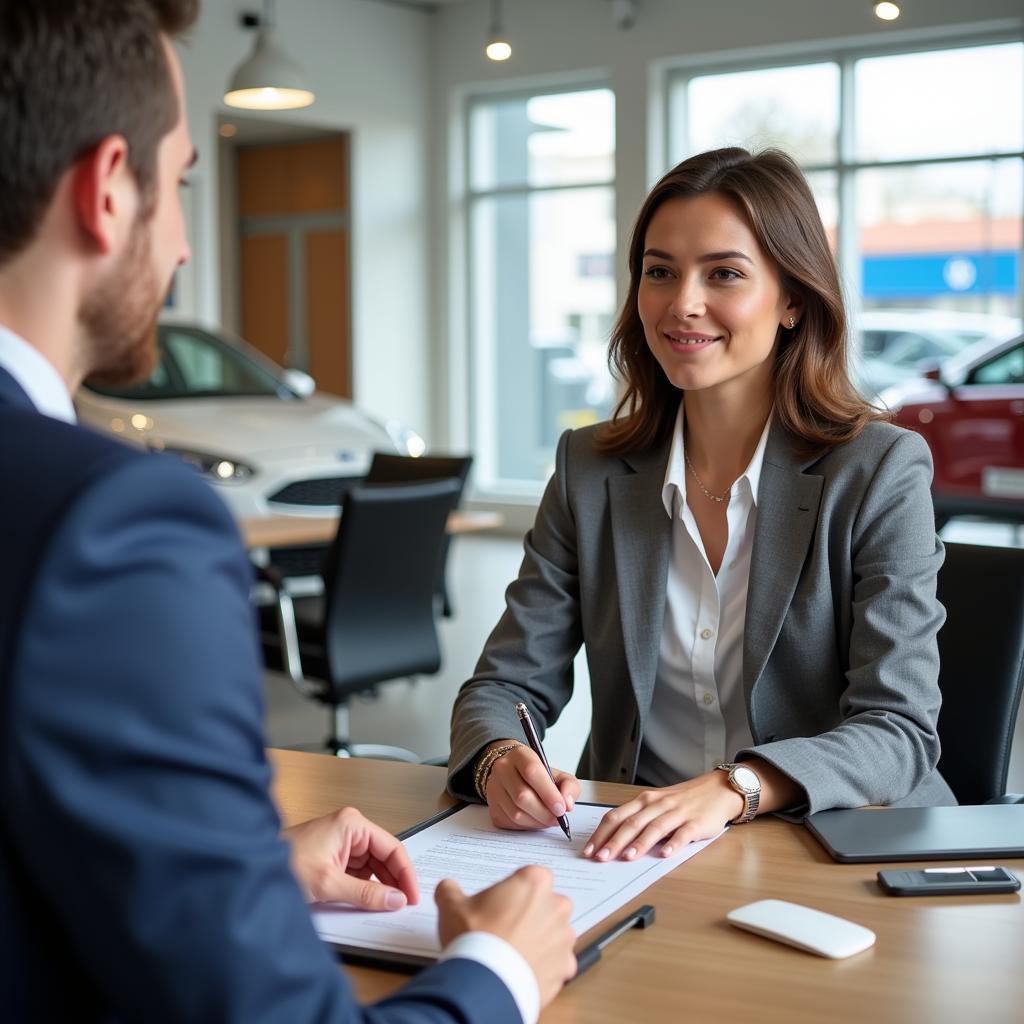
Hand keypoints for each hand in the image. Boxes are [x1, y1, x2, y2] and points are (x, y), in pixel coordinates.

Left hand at [283, 806, 419, 910]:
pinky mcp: (333, 854)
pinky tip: (369, 899)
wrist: (251, 869)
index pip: (392, 848)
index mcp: (352, 823)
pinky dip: (365, 885)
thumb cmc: (284, 865)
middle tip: (403, 904)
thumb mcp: (329, 884)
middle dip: (394, 880)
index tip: (412, 895)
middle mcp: (349, 828)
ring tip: (387, 904)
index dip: (406, 874)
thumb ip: (366, 893)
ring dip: (379, 884)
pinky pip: (358, 870)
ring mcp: (341, 841)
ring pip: (372, 864)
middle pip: (384, 856)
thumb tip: (395, 900)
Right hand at [435, 866, 575, 1008]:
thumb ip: (451, 890)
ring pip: (557, 933)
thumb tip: (447, 888)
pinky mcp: (565, 966)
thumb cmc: (475, 939)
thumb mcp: (451, 906)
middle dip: (534, 913)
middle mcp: (555, 906)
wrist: (485, 983)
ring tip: (514, 951)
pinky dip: (546, 966)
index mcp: (534, 882)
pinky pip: (560, 963)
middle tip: (508, 925)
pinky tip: (525, 969)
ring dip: (542, 939)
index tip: (503, 901)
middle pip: (549, 903)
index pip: (532, 876)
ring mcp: (563, 938)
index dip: (517, 889)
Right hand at [483, 742, 581, 830]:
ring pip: (516, 813)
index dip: (548, 793)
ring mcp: (494, 789)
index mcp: (519, 755)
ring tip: (549, 819)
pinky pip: (511, 823)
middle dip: (545, 812)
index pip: (532, 772)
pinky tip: (535, 820)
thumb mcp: (558, 774)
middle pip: (522, 796)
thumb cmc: (539, 776)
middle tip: (558, 819)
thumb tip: (567, 804)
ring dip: (537, 822)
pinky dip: (527, 826)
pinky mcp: (492, 807)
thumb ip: (569, 786)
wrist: (514, 774)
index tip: (562, 808)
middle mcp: (502, 769)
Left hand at [584, 771, 743, 861]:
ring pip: (655, 828)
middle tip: (601, 858)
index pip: (616, 816)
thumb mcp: (657, 804)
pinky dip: (673, 844)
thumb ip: (638, 819)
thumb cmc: (683, 800)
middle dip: (614, 841)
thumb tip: (613, 841)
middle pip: (632, 823)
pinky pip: (683, 834)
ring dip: (640, 843)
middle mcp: (657, 805)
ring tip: (627, 857)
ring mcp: (677, 813)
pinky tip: (665, 854)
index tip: (589, 850)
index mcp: (644, 800)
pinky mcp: (696, 823)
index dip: (601, 833)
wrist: (717, 790)